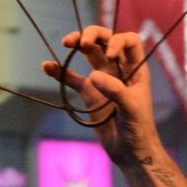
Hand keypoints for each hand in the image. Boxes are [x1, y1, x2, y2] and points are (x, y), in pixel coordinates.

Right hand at [43, 26, 159, 168]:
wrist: (130, 151)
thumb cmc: (139, 129)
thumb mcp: (132, 109)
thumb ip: (116, 91)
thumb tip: (93, 75)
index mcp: (136, 70)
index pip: (129, 41)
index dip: (118, 41)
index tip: (109, 54)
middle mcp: (119, 70)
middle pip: (106, 40)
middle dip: (93, 34)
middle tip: (81, 42)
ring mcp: (103, 80)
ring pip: (88, 53)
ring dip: (76, 44)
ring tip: (66, 43)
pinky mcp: (88, 93)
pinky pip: (71, 77)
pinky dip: (59, 71)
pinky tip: (47, 66)